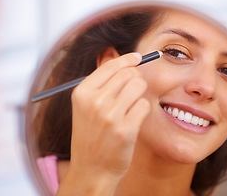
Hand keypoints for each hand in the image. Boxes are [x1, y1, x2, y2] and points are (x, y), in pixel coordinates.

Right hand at [59, 52, 150, 194]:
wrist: (91, 169)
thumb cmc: (91, 135)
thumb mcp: (85, 106)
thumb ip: (101, 83)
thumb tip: (124, 58)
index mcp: (82, 92)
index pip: (111, 65)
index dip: (128, 59)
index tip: (138, 57)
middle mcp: (94, 101)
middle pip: (129, 73)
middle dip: (135, 79)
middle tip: (132, 91)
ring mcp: (110, 116)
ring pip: (139, 86)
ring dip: (140, 94)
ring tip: (131, 106)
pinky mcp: (125, 129)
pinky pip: (144, 105)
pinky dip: (142, 111)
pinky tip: (133, 120)